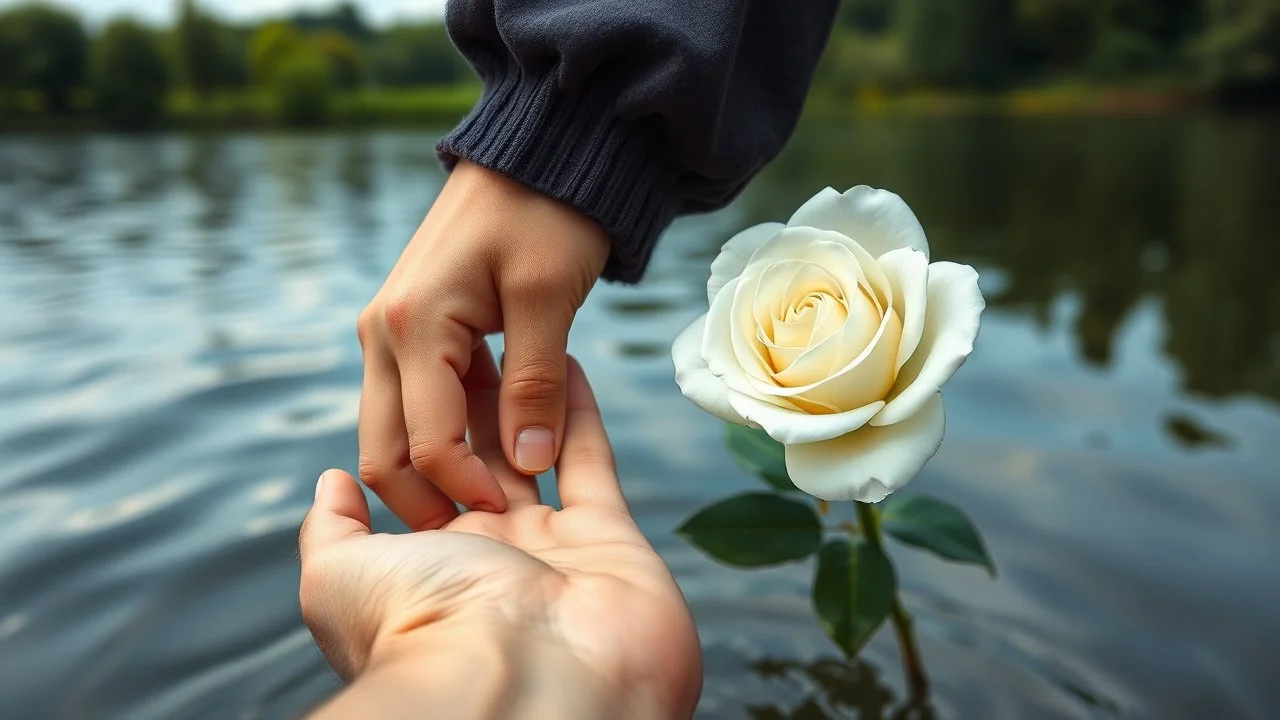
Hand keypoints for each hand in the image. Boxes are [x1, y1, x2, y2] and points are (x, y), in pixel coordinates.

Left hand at [299, 350, 701, 718]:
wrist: (529, 678)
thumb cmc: (425, 628)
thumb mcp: (340, 579)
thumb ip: (333, 530)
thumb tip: (332, 483)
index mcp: (427, 565)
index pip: (421, 484)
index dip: (422, 429)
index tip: (423, 370)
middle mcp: (489, 556)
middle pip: (480, 460)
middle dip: (474, 404)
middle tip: (472, 340)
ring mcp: (552, 548)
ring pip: (535, 455)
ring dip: (525, 401)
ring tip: (515, 340)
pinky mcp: (609, 539)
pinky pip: (592, 464)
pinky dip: (580, 413)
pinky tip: (569, 364)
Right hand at [357, 160, 610, 525]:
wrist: (536, 156)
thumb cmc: (547, 214)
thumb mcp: (549, 298)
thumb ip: (534, 384)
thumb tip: (528, 462)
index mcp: (412, 326)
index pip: (425, 442)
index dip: (468, 488)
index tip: (516, 516)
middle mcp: (383, 333)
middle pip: (384, 449)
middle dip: (431, 498)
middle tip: (491, 530)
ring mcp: (390, 332)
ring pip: (394, 430)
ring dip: (439, 468)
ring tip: (499, 492)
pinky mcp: (410, 332)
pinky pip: (414, 402)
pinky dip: (446, 432)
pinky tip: (496, 443)